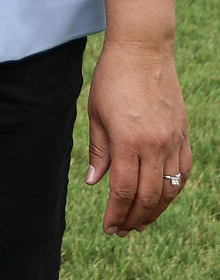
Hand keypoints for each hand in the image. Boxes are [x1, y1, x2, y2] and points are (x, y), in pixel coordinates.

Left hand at [85, 38, 190, 234]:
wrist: (143, 49)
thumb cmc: (112, 78)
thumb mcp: (96, 113)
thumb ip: (99, 150)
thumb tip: (95, 182)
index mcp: (127, 140)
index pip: (123, 191)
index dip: (116, 214)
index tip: (108, 227)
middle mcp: (154, 144)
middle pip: (148, 197)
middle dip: (134, 219)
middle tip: (122, 230)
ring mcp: (172, 140)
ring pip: (169, 189)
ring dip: (155, 211)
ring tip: (140, 221)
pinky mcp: (183, 134)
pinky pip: (183, 171)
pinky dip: (173, 190)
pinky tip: (161, 197)